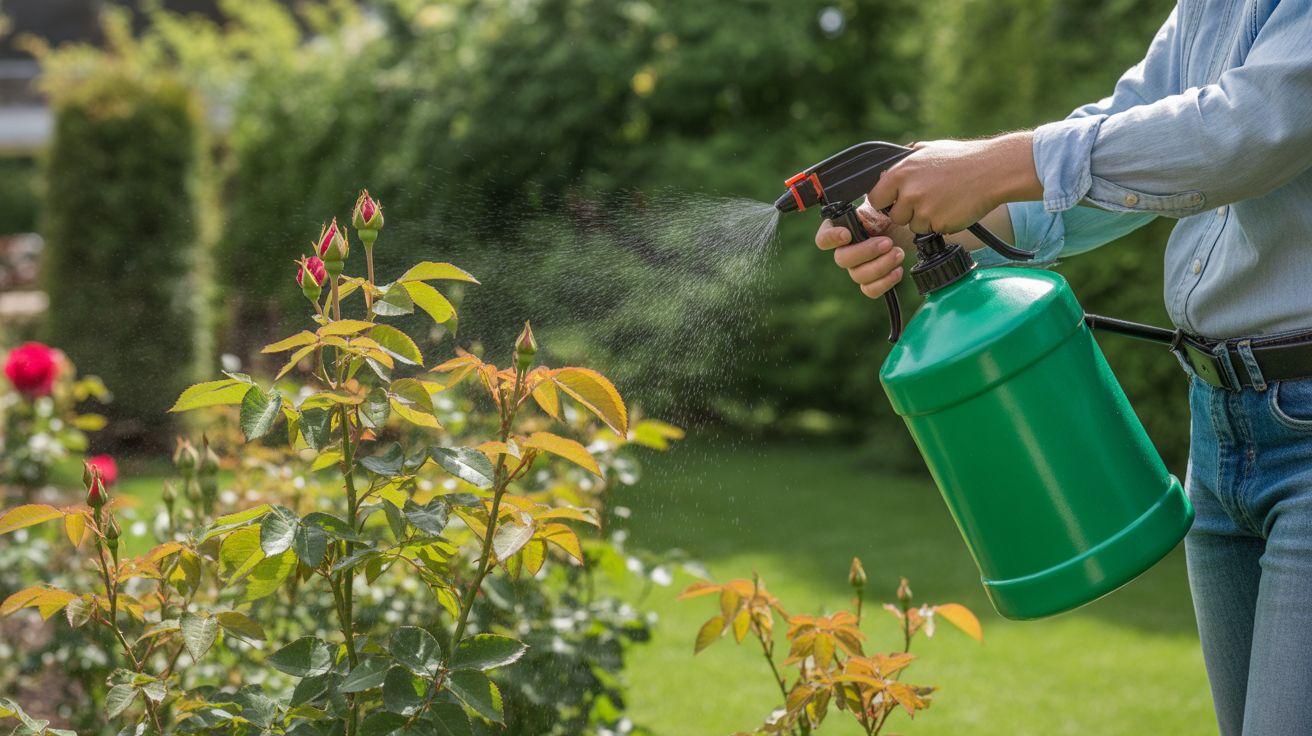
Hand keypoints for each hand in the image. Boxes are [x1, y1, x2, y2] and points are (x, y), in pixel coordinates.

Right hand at [814, 204, 911, 299]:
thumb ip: (872, 199)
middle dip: (866, 252)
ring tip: (899, 253)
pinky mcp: (872, 281)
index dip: (831, 238)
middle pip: (842, 259)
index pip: (823, 238)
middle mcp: (846, 249)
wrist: (914, 226)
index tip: (847, 235)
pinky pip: (870, 290)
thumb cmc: (898, 211)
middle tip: (888, 242)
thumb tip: (870, 198)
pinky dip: (885, 282)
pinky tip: (897, 270)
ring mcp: (857, 267)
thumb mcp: (885, 200)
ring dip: (881, 266)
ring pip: (858, 275)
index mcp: (843, 227)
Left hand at [868, 133, 1040, 234]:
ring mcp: (923, 210)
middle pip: (895, 216)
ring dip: (926, 219)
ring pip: (914, 226)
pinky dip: (942, 224)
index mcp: (901, 172)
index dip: (886, 201)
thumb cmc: (963, 158)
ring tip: (944, 201)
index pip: (875, 198)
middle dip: (908, 212)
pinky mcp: (939, 224)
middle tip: (929, 199)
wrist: (992, 170)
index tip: (895, 201)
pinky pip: (933, 231)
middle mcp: (909, 192)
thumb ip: (905, 160)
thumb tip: (887, 169)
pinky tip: (954, 208)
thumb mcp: (929, 149)